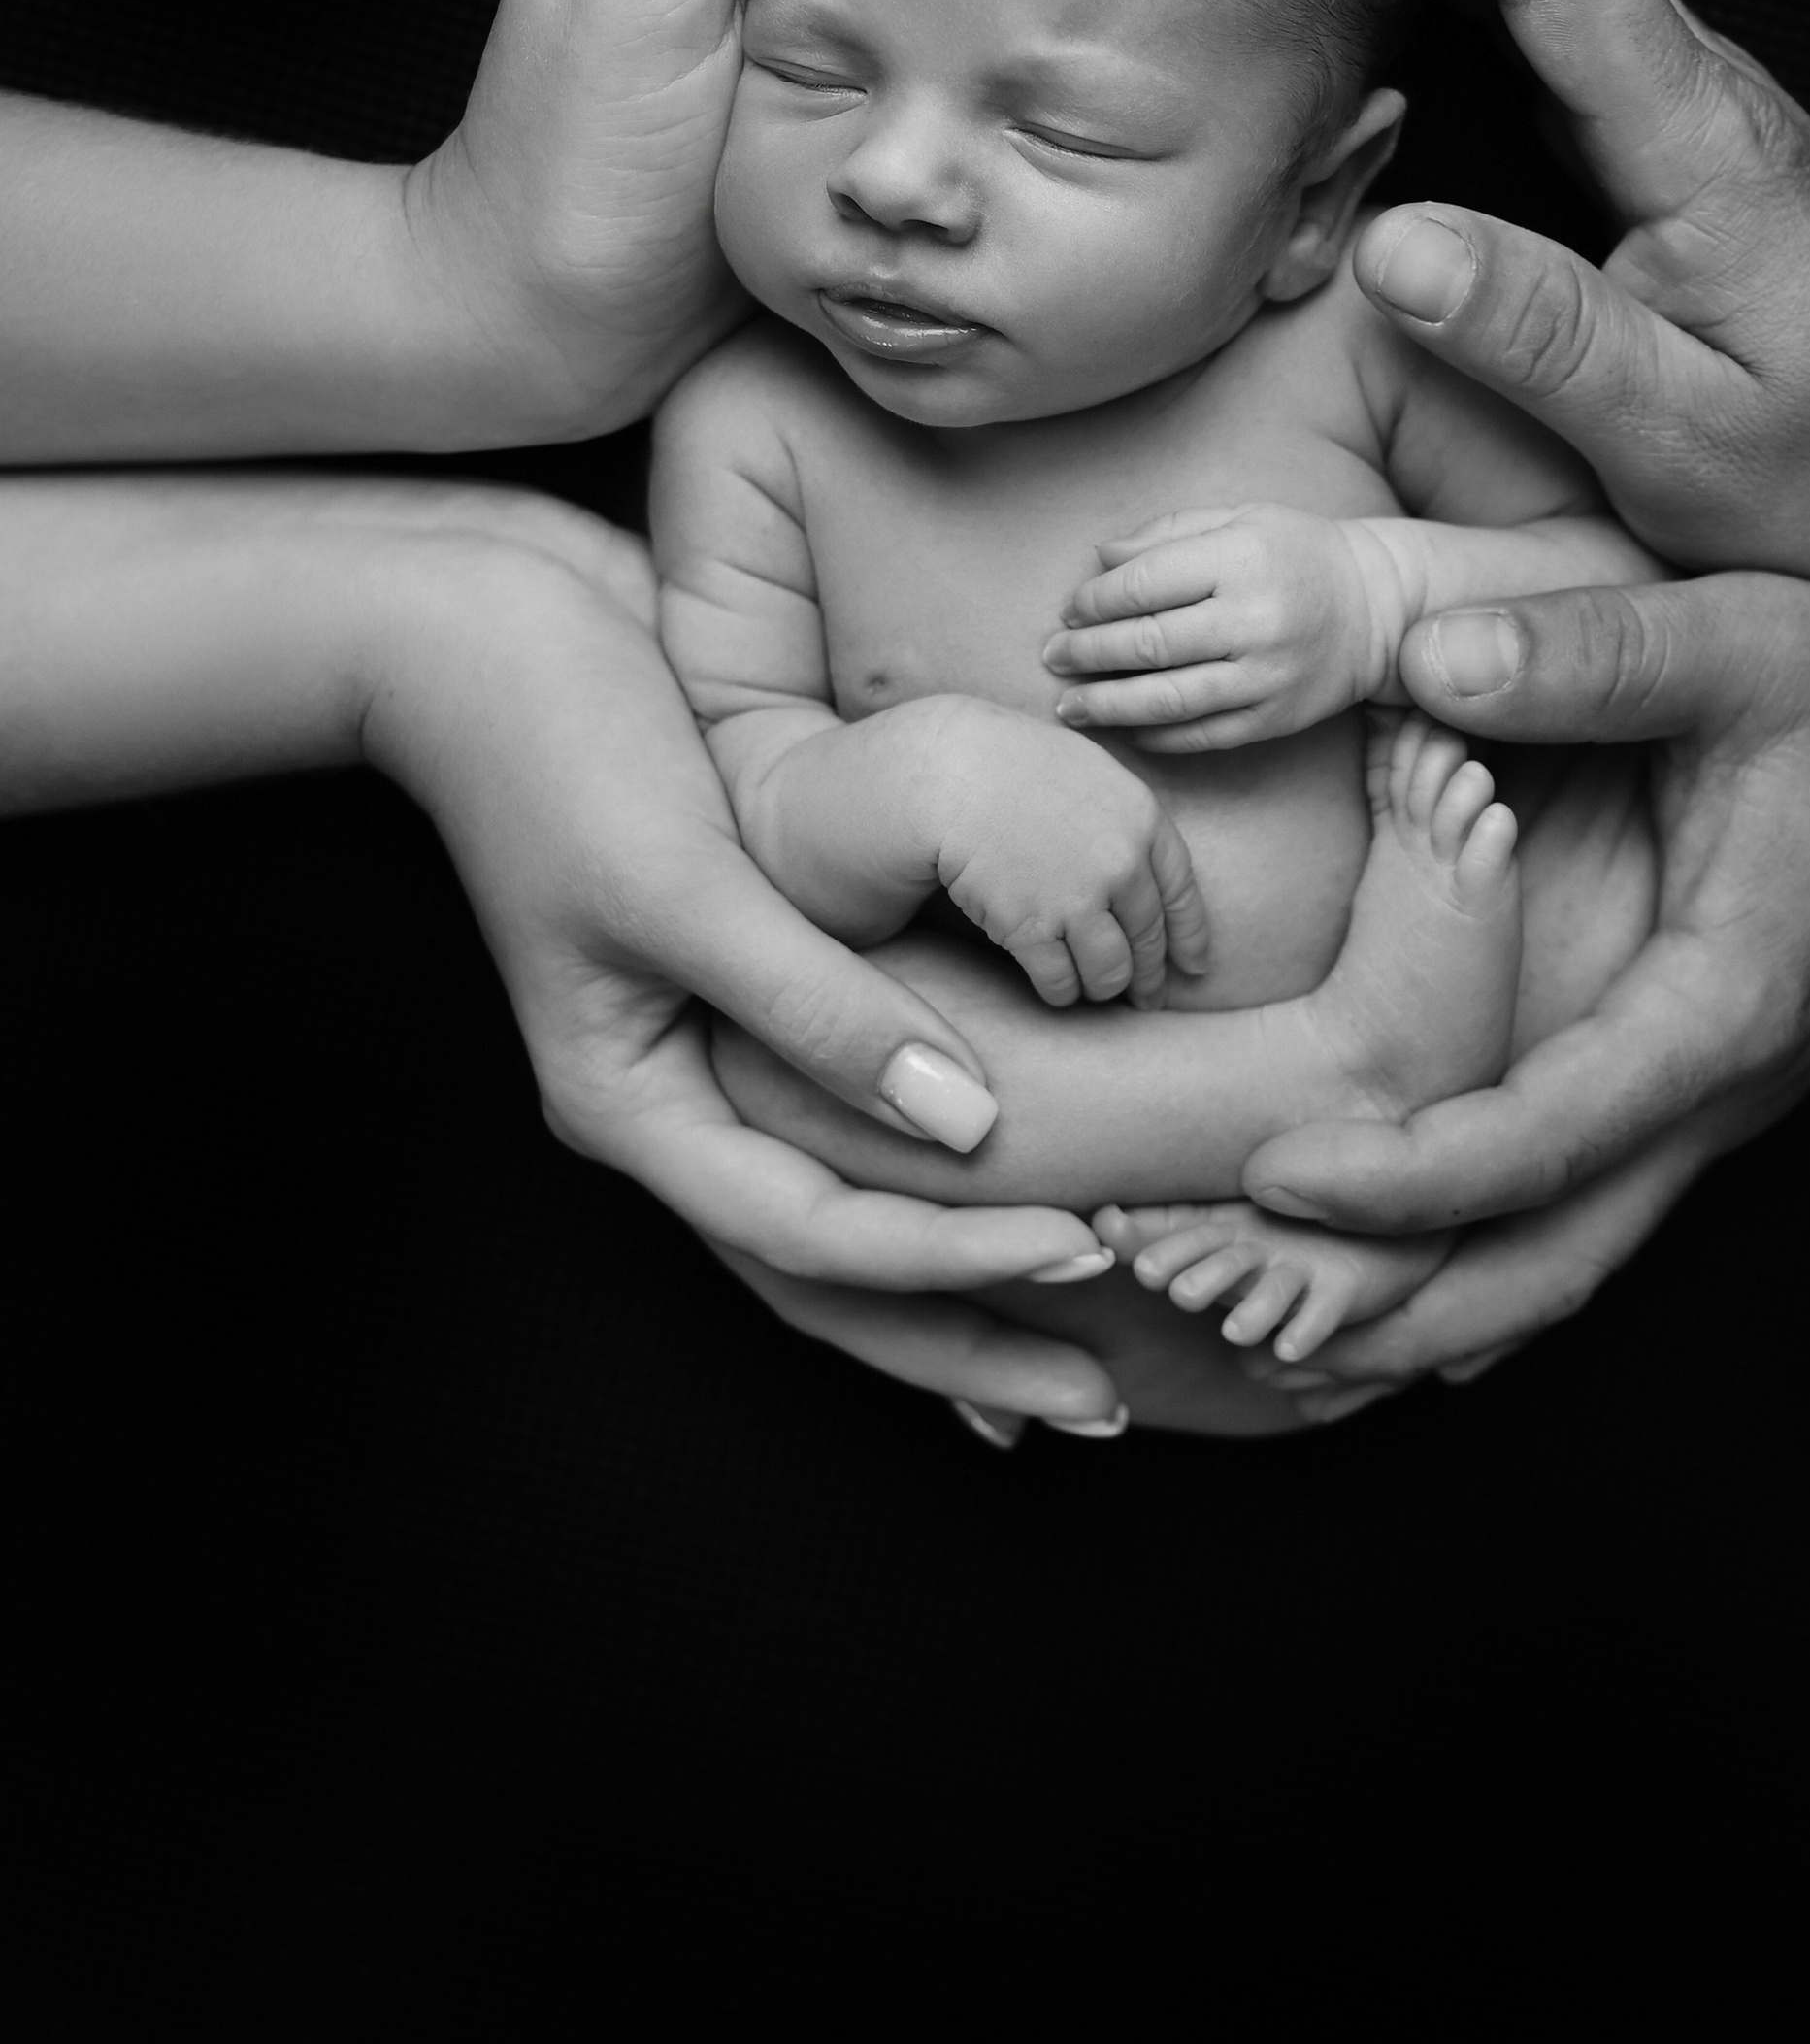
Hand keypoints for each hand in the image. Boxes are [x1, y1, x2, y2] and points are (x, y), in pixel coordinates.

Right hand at [367, 538, 1128, 1369]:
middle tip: (1097, 1410)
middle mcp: (662, 1112)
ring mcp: (689, 1066)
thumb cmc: (564, 744)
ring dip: (942, 1295)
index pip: (815, 1234)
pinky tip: (993, 1205)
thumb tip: (966, 1124)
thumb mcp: (691, 882)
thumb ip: (821, 1009)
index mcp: (631, 1108)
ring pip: (827, 1229)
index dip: (953, 1257)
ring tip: (1061, 1362)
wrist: (479, 633)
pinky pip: (835, 1136)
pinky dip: (914, 1187)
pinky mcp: (727, 1004)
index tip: (1090, 1251)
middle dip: (956, 1346)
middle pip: (822, 1279)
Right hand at [900, 698, 1212, 1006]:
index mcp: (1142, 819)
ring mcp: (1078, 900)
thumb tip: (1144, 869)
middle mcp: (1122, 864)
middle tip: (1147, 999)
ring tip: (1094, 991)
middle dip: (1150, 978)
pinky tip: (1056, 989)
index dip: (1190, 938)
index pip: (1182, 894)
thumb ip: (1125, 820)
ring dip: (1103, 988)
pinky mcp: (1032, 929)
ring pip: (1108, 972)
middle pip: (1147, 940)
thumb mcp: (1091, 771)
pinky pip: (1059, 981)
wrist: (951, 773)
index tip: (1194, 967)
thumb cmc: (1013, 762)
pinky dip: (1060, 992)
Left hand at [1045, 503, 1396, 748]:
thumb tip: (1098, 559)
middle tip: (1053, 656)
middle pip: (1146, 645)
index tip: (1069, 610)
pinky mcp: (1274, 719)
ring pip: (1166, 699)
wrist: (1375, 608)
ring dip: (1105, 704)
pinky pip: (1198, 736)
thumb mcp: (1238, 518)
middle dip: (1086, 654)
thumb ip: (1166, 534)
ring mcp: (1266, 676)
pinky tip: (1121, 726)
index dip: (1093, 601)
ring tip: (1069, 704)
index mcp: (1241, 558)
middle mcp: (1255, 620)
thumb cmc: (1295, 553)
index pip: (1143, 584)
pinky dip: (1150, 734)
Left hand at [1238, 555, 1809, 1383]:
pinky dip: (1468, 1270)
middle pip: (1549, 1264)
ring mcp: (1710, 1112)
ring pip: (1560, 1267)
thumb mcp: (1739, 639)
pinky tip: (1363, 1303)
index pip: (1553, 1138)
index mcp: (1728, 1007)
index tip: (1274, 1174)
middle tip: (1217, 1301)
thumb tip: (1429, 657)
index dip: (1412, 1174)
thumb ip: (1588, 652)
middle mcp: (1722, 1094)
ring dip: (1417, 1309)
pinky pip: (1573, 1222)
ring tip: (1252, 1335)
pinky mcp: (1688, 1098)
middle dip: (1389, 1302)